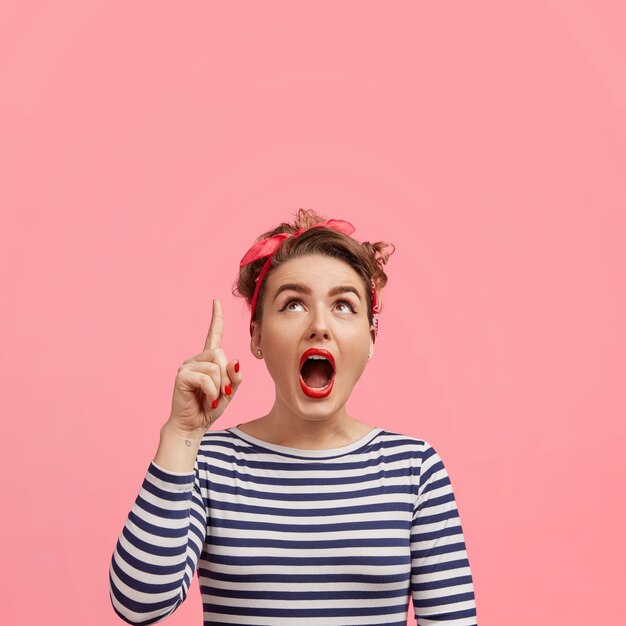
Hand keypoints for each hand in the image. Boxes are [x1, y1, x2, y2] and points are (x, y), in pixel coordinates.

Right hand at [166, 299, 242, 435]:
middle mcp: (196, 359)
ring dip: (219, 387)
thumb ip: (234, 377)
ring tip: (212, 398)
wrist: (193, 426)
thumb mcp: (229, 392)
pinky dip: (212, 392)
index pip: (213, 334)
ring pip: (215, 367)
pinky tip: (206, 399)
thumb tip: (234, 360)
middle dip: (226, 376)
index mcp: (208, 360)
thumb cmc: (209, 408)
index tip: (216, 301)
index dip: (216, 318)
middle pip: (220, 354)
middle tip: (222, 394)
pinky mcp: (182, 376)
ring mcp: (187, 366)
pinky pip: (207, 378)